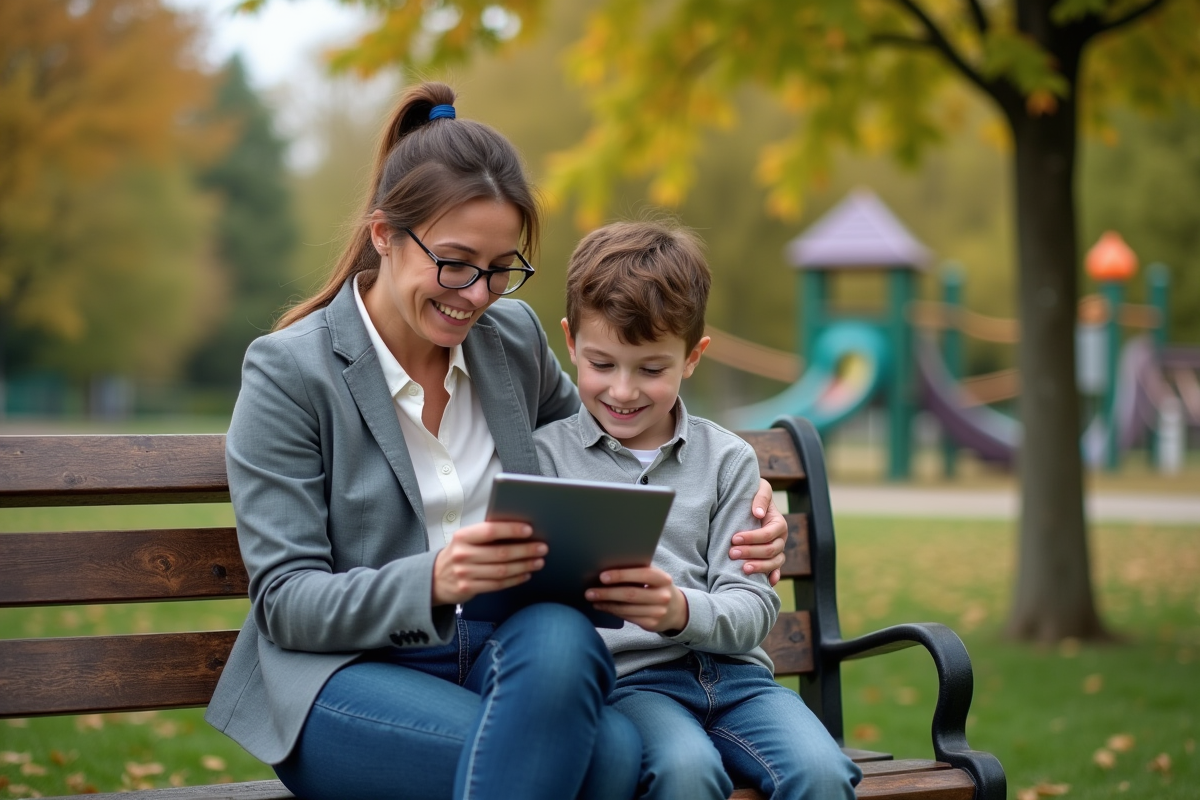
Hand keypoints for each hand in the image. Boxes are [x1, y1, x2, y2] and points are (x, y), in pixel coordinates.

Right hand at [432, 522, 546, 604]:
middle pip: (500, 553)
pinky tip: (526, 574)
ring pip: (501, 570)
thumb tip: (520, 532)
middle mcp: (462, 554)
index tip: (529, 530)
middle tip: (542, 548)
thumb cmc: (459, 553)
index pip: (490, 531)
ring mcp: (464, 573)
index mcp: (463, 536)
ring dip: (524, 566)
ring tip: (538, 561)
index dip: (511, 530)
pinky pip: (497, 584)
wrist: (434, 578)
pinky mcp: (468, 589)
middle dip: (525, 550)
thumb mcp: (466, 540)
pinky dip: (514, 580)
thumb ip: (486, 535)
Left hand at [586, 566, 687, 632]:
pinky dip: (612, 611)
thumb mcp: (654, 577)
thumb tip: (607, 570)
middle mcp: (662, 596)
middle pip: (630, 595)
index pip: (641, 575)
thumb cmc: (657, 587)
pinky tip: (602, 607)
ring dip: (606, 604)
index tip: (602, 576)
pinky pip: (627, 618)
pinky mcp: (651, 624)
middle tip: (589, 592)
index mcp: (663, 579)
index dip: (621, 575)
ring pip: (626, 609)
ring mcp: (658, 612)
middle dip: (607, 593)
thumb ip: (638, 572)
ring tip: (592, 599)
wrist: (676, 609)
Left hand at [729, 477, 786, 585]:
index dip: (752, 538)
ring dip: (759, 567)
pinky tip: (766, 583)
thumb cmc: (752, 493)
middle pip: (770, 550)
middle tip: (731, 553)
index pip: (768, 534)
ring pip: (774, 563)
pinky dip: (772, 577)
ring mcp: (777, 550)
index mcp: (778, 523)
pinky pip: (776, 571)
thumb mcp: (759, 488)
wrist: (748, 501)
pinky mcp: (771, 560)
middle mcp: (780, 538)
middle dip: (751, 552)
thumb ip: (760, 497)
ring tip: (743, 569)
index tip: (734, 538)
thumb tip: (758, 514)